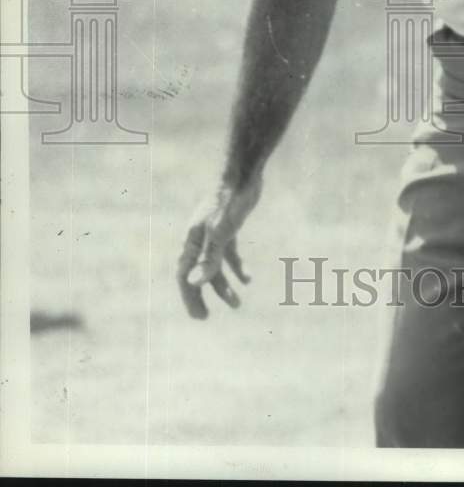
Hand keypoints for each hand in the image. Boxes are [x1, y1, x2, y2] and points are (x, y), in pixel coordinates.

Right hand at [177, 174, 261, 319]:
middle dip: (200, 297)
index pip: (184, 276)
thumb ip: (209, 258)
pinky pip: (229, 254)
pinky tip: (248, 279)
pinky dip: (237, 267)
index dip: (190, 297)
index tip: (200, 316)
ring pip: (214, 266)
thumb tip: (194, 283)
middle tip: (205, 318)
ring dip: (224, 286)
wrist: (243, 175)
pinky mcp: (229, 228)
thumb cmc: (229, 202)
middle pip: (195, 274)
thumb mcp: (220, 232)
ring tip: (237, 304)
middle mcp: (199, 239)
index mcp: (191, 241)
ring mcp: (213, 234)